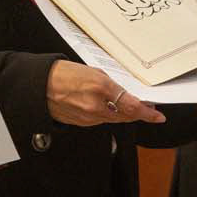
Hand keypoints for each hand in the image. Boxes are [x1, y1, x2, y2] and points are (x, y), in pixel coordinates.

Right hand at [48, 60, 164, 126]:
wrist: (39, 86)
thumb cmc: (62, 74)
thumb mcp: (93, 72)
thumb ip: (112, 85)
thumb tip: (126, 94)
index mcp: (101, 88)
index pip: (131, 106)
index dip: (147, 113)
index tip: (157, 116)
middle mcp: (96, 107)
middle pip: (126, 116)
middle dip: (138, 113)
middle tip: (148, 108)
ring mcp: (88, 118)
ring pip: (114, 119)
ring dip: (123, 114)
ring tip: (128, 105)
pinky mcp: (82, 124)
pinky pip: (101, 121)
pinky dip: (108, 115)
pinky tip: (107, 108)